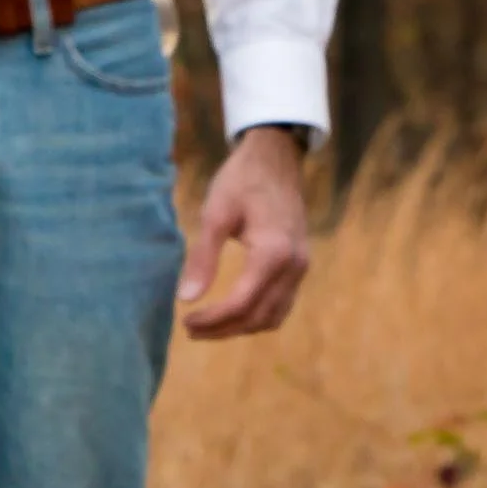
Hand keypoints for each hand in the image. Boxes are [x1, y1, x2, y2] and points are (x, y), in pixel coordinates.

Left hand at [178, 125, 310, 340]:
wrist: (276, 158)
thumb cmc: (242, 181)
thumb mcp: (215, 213)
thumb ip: (203, 257)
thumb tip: (186, 299)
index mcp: (274, 252)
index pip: (242, 303)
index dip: (213, 319)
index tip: (185, 321)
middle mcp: (294, 265)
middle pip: (258, 316)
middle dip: (223, 329)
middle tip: (190, 328)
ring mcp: (301, 267)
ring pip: (273, 316)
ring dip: (239, 327)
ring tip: (206, 326)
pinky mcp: (299, 266)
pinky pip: (281, 305)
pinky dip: (256, 317)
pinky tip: (231, 313)